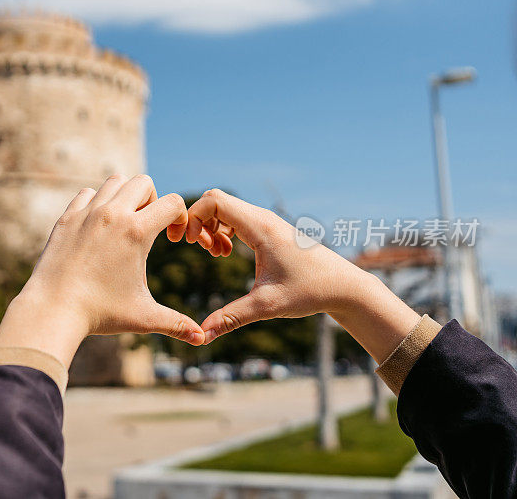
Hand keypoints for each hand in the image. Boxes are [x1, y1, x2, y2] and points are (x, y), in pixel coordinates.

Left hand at [0, 175, 204, 367]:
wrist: (53, 310)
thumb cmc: (100, 314)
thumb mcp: (144, 317)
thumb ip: (176, 324)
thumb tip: (203, 340)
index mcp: (137, 231)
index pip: (173, 202)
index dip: (180, 218)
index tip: (173, 238)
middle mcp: (112, 214)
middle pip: (144, 183)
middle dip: (153, 200)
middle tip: (147, 228)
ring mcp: (87, 213)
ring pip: (115, 181)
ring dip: (124, 196)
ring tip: (124, 223)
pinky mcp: (66, 218)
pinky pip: (87, 193)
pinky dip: (96, 202)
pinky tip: (97, 228)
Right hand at [183, 189, 420, 361]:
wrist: (344, 286)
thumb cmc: (310, 291)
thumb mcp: (266, 306)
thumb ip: (231, 318)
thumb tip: (202, 336)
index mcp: (260, 227)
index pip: (214, 201)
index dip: (194, 217)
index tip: (191, 244)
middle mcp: (262, 218)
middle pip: (215, 199)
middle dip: (198, 220)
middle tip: (197, 247)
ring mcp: (265, 221)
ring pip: (224, 208)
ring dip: (209, 226)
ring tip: (214, 253)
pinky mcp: (268, 229)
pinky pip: (234, 217)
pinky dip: (222, 230)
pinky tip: (225, 253)